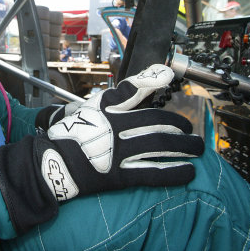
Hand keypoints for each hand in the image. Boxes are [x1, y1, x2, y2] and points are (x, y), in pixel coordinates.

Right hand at [0, 64, 204, 232]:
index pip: (133, 89)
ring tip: (199, 148)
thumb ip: (120, 94)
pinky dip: (173, 172)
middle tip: (191, 130)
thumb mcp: (90, 108)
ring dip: (184, 146)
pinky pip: (151, 173)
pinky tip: (189, 172)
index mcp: (106, 110)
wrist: (50, 163)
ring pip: (160, 145)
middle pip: (156, 121)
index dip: (152, 80)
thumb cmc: (69, 135)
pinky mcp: (118, 176)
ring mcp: (117, 151)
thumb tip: (149, 79)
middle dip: (178, 124)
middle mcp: (115, 128)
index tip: (168, 75)